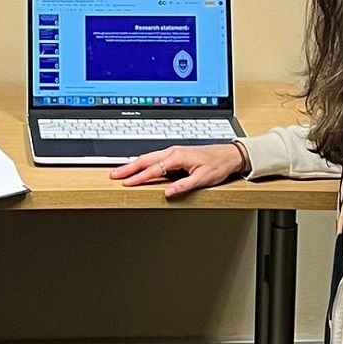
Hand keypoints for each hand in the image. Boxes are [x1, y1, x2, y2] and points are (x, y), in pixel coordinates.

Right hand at [110, 142, 245, 198]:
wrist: (228, 155)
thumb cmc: (217, 165)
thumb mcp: (202, 179)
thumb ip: (184, 185)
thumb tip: (167, 192)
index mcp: (177, 156)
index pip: (153, 169)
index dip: (138, 177)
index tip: (126, 183)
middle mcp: (173, 151)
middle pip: (145, 159)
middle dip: (128, 168)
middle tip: (114, 175)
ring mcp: (173, 151)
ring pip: (149, 157)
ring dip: (134, 164)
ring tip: (121, 171)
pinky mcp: (175, 153)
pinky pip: (155, 157)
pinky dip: (143, 162)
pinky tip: (139, 166)